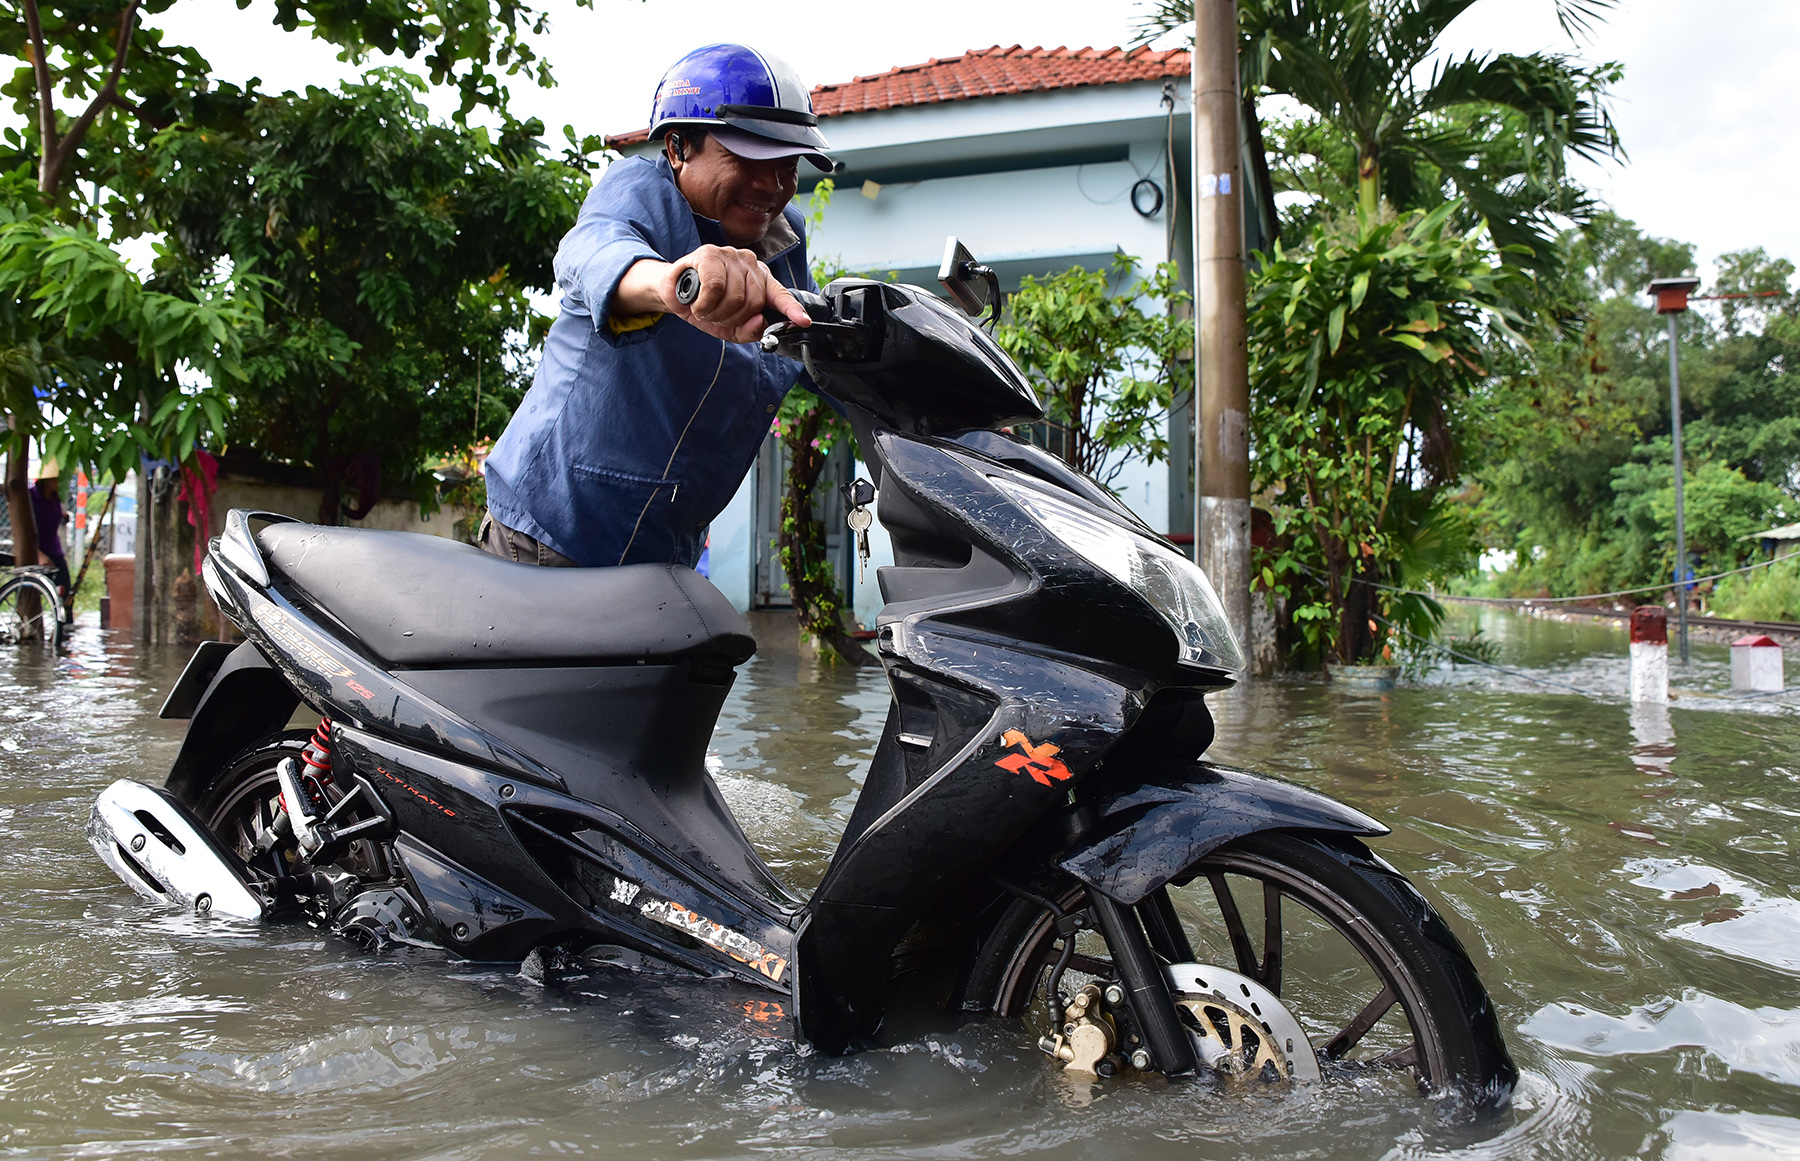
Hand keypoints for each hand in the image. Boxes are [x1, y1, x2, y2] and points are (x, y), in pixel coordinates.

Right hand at [617, 246, 809, 343]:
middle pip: (754, 303)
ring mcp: (731, 256)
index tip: (803, 322)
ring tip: (705, 308)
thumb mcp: (729, 327)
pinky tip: (698, 302)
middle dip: (732, 319)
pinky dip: (705, 303)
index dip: (792, 310)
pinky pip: (715, 288)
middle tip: (715, 316)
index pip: (780, 295)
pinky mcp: (710, 254)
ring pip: (735, 297)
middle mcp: (750, 265)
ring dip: (715, 313)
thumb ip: (749, 330)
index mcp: (759, 281)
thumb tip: (760, 323)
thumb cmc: (704, 306)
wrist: (673, 294)